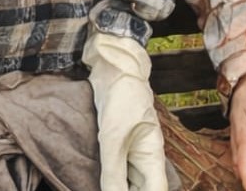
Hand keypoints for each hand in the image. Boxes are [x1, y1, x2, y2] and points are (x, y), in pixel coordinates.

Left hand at [83, 31, 167, 190]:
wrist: (114, 67)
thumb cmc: (121, 97)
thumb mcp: (113, 138)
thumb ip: (114, 172)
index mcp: (152, 156)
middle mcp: (145, 156)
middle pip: (143, 189)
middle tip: (104, 190)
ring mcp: (132, 149)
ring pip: (128, 181)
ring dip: (116, 187)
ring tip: (92, 185)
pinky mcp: (118, 142)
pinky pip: (116, 168)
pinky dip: (107, 177)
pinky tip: (94, 180)